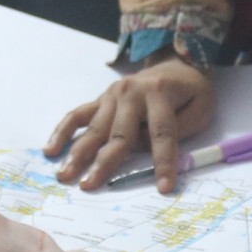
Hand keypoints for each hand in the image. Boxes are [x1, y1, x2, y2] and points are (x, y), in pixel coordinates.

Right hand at [44, 55, 216, 191]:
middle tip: (89, 185)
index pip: (162, 133)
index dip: (164, 161)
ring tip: (65, 175)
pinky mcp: (101, 100)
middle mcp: (131, 93)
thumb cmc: (191, 91)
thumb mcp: (200, 107)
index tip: (163, 188)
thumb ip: (179, 129)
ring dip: (78, 153)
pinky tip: (50, 150)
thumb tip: (143, 149)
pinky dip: (62, 132)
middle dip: (104, 162)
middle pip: (119, 133)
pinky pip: (78, 115)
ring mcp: (112, 95)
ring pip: (94, 128)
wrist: (176, 63)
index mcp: (159, 93)